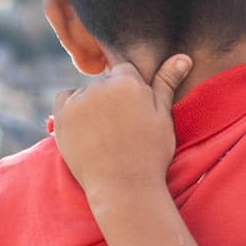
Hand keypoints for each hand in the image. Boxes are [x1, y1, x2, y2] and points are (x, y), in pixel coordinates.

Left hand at [53, 53, 192, 206]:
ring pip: (85, 91)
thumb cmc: (150, 154)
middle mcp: (101, 85)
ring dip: (91, 104)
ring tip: (103, 134)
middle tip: (119, 129)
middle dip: (111, 97)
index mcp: (129, 81)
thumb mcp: (164, 117)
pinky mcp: (62, 115)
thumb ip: (167, 83)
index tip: (132, 116)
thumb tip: (183, 57)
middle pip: (104, 81)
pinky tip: (86, 130)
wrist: (124, 188)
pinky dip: (72, 109)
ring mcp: (79, 101)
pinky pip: (65, 100)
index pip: (125, 71)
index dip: (130, 93)